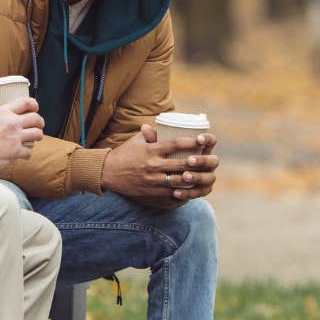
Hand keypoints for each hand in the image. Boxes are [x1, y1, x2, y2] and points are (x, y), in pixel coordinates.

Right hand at [0, 97, 44, 170]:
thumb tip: (4, 120)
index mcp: (3, 112)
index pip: (25, 102)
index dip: (33, 105)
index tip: (35, 108)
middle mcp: (12, 122)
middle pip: (36, 118)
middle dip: (40, 122)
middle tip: (38, 125)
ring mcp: (16, 137)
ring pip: (37, 134)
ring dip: (37, 136)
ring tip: (34, 139)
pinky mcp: (16, 151)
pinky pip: (29, 151)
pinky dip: (27, 153)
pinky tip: (23, 154)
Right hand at [100, 124, 218, 206]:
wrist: (107, 173)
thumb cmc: (124, 154)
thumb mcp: (135, 141)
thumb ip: (149, 134)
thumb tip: (157, 125)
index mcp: (151, 150)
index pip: (175, 144)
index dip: (191, 142)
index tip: (203, 140)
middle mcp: (153, 165)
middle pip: (182, 164)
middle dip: (199, 162)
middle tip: (211, 160)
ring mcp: (152, 180)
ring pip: (179, 180)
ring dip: (194, 179)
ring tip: (206, 175)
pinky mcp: (151, 191)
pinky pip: (171, 193)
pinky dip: (183, 192)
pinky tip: (192, 189)